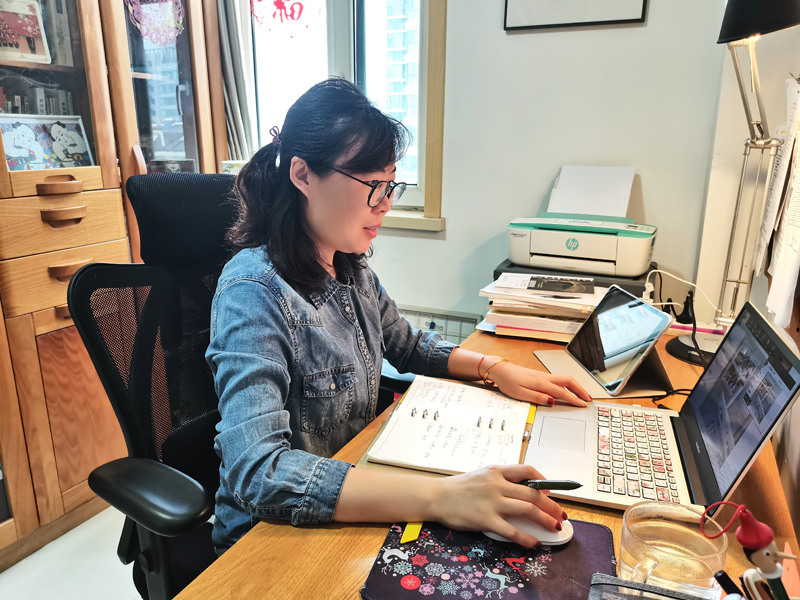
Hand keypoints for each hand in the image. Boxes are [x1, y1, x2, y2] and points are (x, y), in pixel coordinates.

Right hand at [430, 464, 566, 547]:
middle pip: (533, 494)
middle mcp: (497, 484)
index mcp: (496, 471)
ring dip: (545, 520)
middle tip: (561, 514)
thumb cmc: (458, 487)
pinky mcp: (486, 520)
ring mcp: (492, 502)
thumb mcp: (481, 475)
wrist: (437, 497)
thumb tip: (523, 489)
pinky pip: (512, 530)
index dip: (544, 481)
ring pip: (527, 510)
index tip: (551, 490)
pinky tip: (534, 542)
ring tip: (555, 527)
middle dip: (551, 505)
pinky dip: (526, 538)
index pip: (527, 471)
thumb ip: (500, 479)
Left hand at [489, 359, 591, 406]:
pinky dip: (567, 385)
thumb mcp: (520, 394)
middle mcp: (545, 377)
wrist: (500, 370)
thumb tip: (552, 401)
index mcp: (541, 383)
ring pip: (564, 379)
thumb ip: (537, 398)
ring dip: (575, 387)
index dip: (574, 399)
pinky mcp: (540, 376)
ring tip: (582, 395)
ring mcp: (543, 375)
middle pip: (568, 381)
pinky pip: (558, 380)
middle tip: (589, 399)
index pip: (562, 392)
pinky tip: (568, 390)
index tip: (583, 405)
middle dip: (580, 390)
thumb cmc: (508, 382)